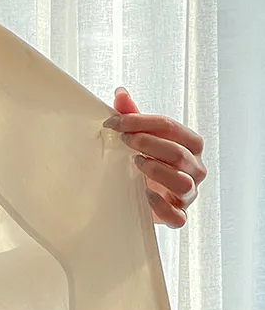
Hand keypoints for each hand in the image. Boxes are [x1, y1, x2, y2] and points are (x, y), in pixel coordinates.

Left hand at [102, 87, 206, 227]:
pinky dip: (161, 207)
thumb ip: (132, 116)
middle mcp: (195, 168)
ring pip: (183, 183)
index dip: (141, 122)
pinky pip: (177, 216)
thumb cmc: (147, 161)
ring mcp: (189, 193)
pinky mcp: (178, 215)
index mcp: (190, 144)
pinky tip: (144, 194)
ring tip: (136, 163)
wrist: (144, 195)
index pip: (171, 127)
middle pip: (179, 153)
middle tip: (124, 140)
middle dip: (149, 143)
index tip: (114, 122)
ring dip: (158, 171)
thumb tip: (120, 93)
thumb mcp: (140, 138)